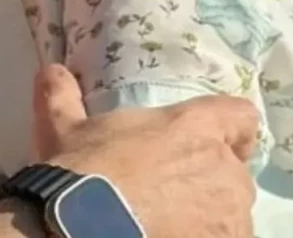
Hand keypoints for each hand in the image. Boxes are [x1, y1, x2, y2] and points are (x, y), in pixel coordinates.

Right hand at [32, 64, 257, 237]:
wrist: (81, 228)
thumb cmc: (82, 172)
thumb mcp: (64, 130)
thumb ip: (63, 98)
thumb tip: (49, 72)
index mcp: (196, 127)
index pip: (242, 117)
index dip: (229, 130)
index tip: (207, 144)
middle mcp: (224, 168)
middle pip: (232, 172)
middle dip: (207, 182)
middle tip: (167, 193)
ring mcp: (229, 216)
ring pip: (230, 213)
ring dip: (207, 217)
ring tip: (167, 223)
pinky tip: (167, 236)